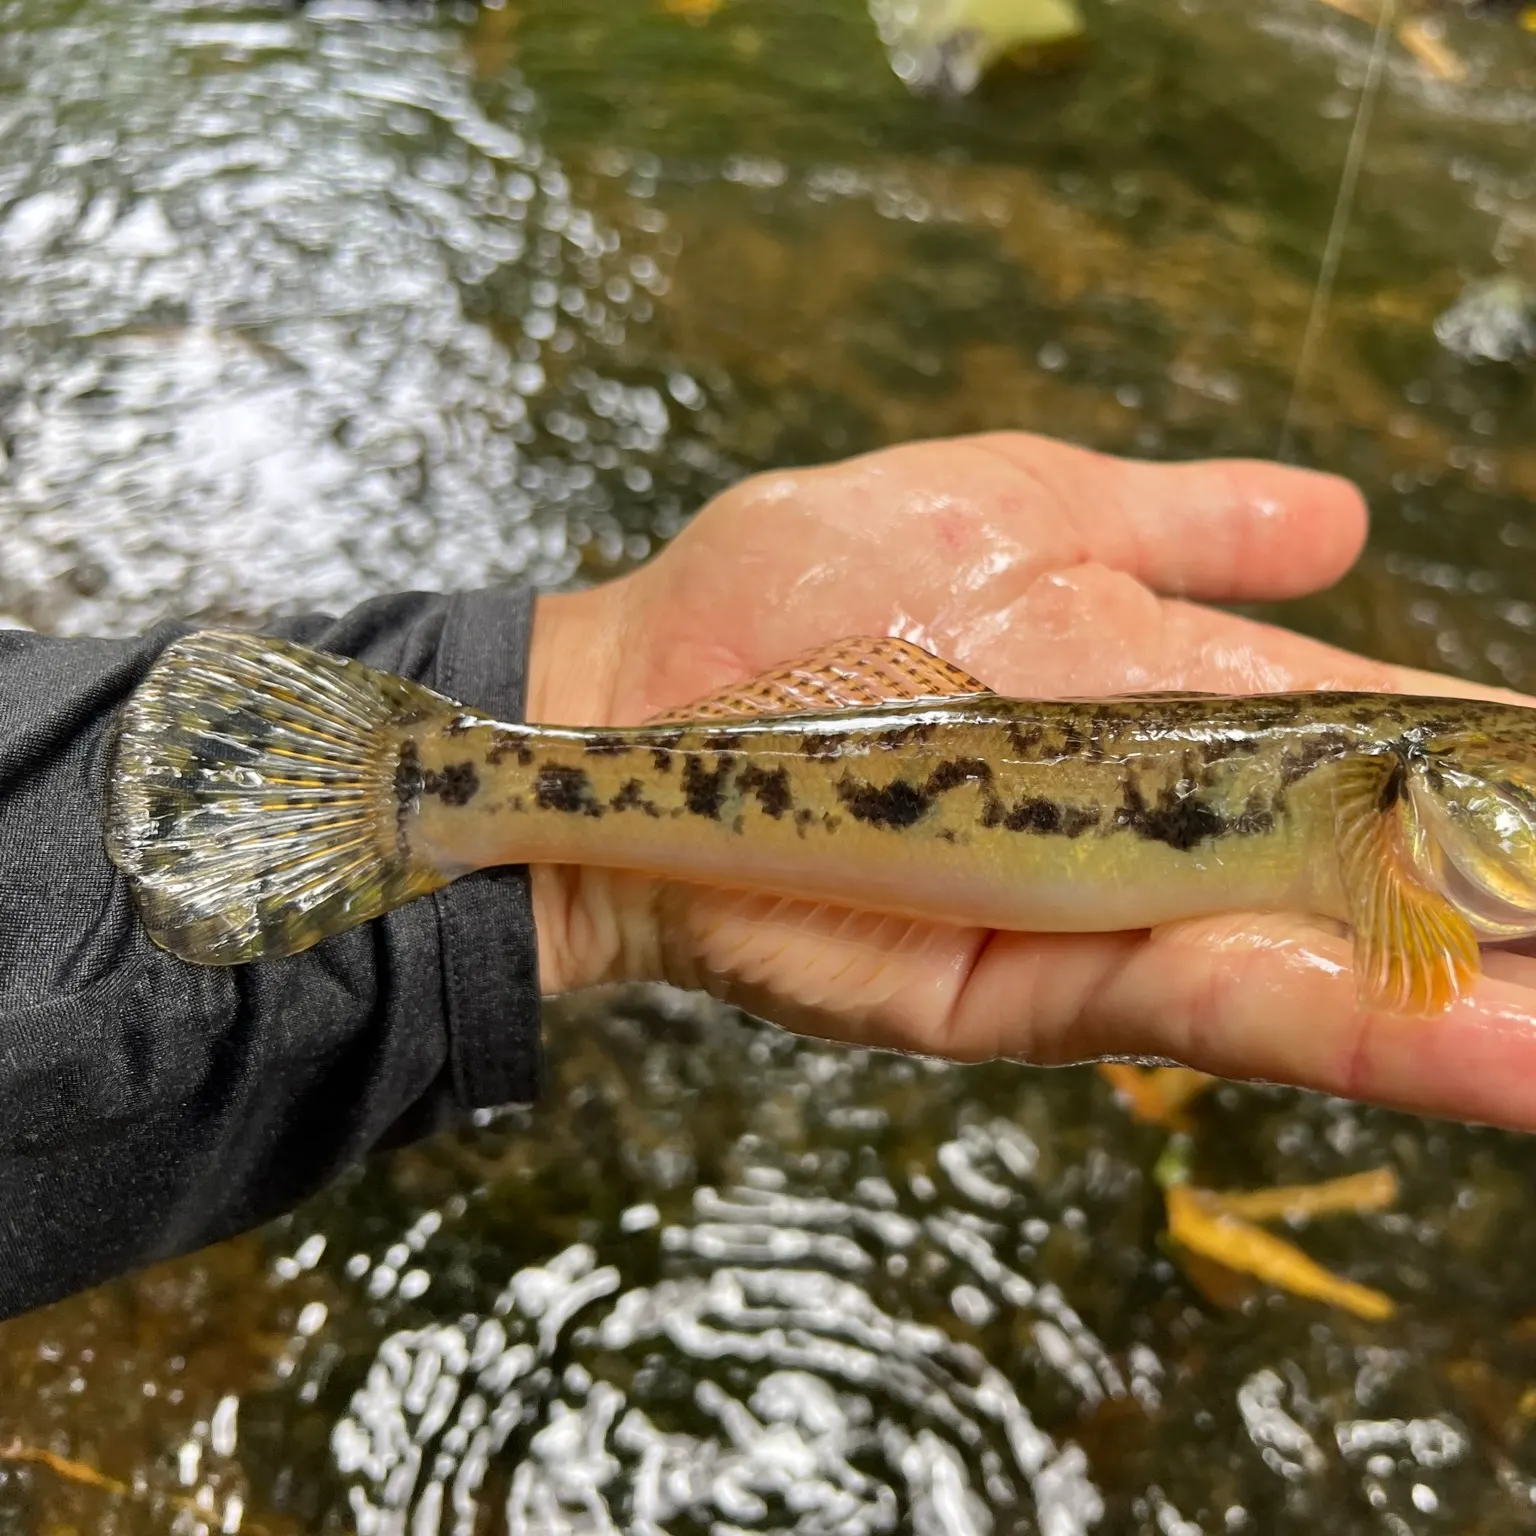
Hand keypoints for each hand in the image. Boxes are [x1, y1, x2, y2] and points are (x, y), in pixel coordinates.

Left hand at [527, 432, 1535, 1130]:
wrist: (633, 719)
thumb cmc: (792, 599)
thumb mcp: (1009, 506)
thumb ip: (1180, 518)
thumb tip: (1345, 517)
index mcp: (1183, 691)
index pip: (1389, 733)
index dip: (1509, 766)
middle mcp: (1170, 815)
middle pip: (1390, 870)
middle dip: (1527, 910)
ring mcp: (1109, 911)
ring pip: (1340, 964)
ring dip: (1492, 1007)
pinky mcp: (1032, 990)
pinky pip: (1216, 1010)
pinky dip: (1373, 1037)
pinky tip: (1524, 1054)